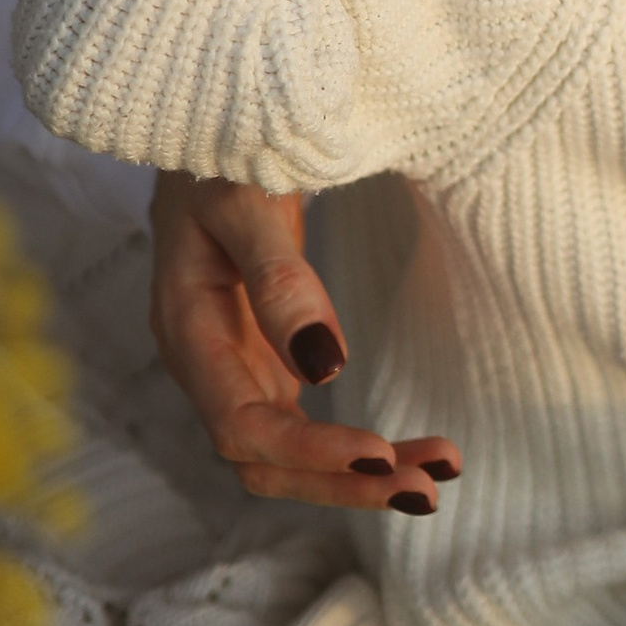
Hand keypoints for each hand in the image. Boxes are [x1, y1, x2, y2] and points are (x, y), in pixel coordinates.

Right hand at [149, 172, 459, 511]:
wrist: (210, 135)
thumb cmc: (223, 156)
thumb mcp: (247, 200)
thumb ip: (279, 279)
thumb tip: (326, 368)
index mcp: (187, 330)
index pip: (240, 424)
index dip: (307, 451)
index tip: (380, 456)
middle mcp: (205, 365)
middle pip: (264, 459)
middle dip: (342, 482)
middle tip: (427, 490)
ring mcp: (233, 368)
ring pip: (288, 453)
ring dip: (357, 474)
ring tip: (438, 476)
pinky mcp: (263, 362)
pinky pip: (306, 425)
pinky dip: (358, 446)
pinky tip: (415, 452)